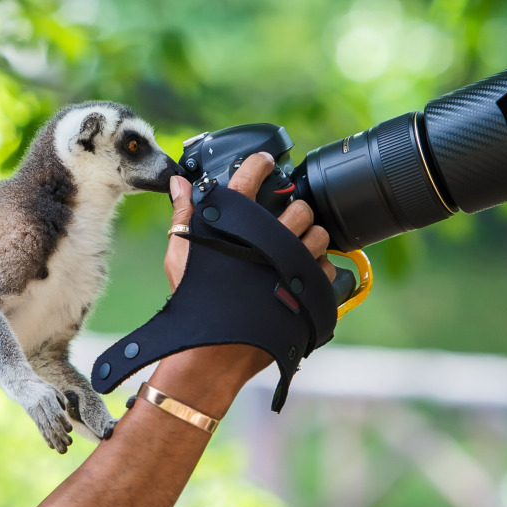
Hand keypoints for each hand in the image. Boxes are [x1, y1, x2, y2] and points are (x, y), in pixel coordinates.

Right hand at [164, 152, 335, 291]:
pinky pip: (326, 266)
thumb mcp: (182, 252)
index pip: (251, 175)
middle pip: (298, 207)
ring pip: (319, 234)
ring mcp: (292, 259)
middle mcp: (269, 235)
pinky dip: (318, 267)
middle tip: (285, 221)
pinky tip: (303, 273)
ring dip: (311, 237)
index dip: (260, 164)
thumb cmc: (196, 297)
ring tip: (297, 247)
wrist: (217, 343)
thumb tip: (180, 183)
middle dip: (294, 211)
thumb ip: (184, 214)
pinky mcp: (308, 284)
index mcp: (236, 221)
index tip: (266, 163)